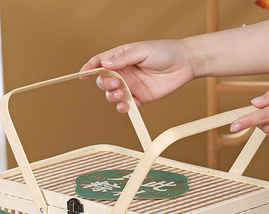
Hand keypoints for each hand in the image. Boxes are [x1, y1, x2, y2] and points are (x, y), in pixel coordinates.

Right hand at [80, 40, 196, 111]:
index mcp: (121, 57)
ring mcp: (132, 86)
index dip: (90, 68)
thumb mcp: (142, 50)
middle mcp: (124, 72)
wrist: (185, 64)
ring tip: (122, 94)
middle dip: (105, 85)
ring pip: (113, 95)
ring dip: (112, 97)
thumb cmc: (165, 52)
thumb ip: (123, 59)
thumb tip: (104, 65)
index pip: (100, 62)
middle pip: (104, 81)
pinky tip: (124, 106)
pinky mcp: (141, 98)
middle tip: (115, 84)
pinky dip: (122, 108)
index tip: (83, 75)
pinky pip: (127, 106)